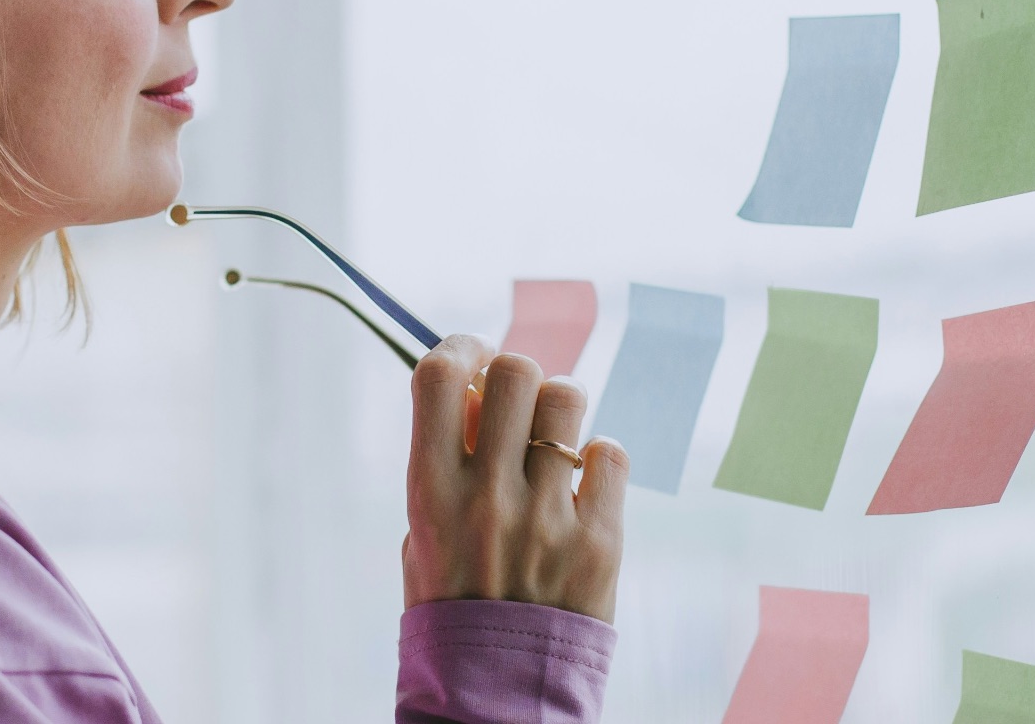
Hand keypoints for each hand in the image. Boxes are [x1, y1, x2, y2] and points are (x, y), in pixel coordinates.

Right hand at [402, 335, 627, 622]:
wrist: (497, 689)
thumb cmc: (454, 600)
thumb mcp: (424, 529)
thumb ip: (448, 460)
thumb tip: (483, 392)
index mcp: (430, 490)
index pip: (438, 375)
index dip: (460, 345)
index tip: (472, 354)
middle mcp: (487, 494)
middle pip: (514, 371)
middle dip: (516, 374)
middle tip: (517, 403)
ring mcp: (545, 515)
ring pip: (567, 400)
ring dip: (560, 410)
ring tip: (553, 443)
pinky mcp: (599, 539)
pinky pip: (610, 454)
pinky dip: (598, 460)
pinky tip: (582, 487)